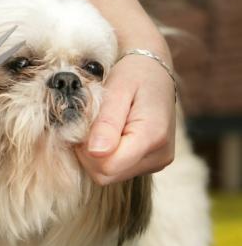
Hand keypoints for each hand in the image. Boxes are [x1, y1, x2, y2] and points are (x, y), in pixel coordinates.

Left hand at [76, 54, 175, 184]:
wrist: (155, 70)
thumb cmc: (135, 74)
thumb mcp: (117, 90)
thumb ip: (107, 122)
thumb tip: (95, 152)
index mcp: (153, 136)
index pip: (108, 166)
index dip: (87, 151)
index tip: (84, 126)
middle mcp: (160, 155)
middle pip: (107, 175)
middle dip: (89, 154)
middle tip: (90, 125)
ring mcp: (157, 162)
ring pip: (110, 175)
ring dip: (96, 155)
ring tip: (101, 127)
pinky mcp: (151, 163)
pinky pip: (118, 170)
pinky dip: (106, 156)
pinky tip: (108, 135)